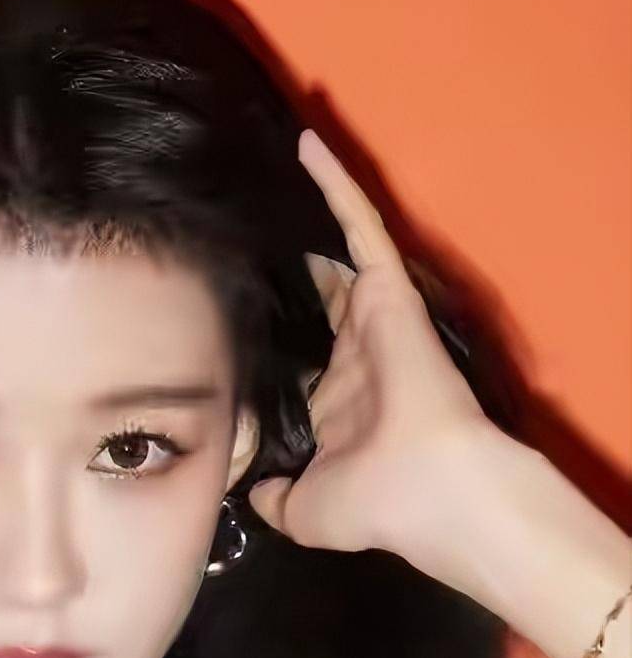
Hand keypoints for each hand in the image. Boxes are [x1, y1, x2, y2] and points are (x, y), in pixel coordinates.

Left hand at [246, 128, 501, 561]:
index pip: (298, 360)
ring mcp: (374, 319)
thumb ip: (273, 497)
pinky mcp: (386, 290)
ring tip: (269, 168)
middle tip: (246, 234)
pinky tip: (307, 147)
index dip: (271, 337)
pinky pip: (359, 226)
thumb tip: (251, 492)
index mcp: (338, 403)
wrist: (424, 490)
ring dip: (308, 211)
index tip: (232, 318)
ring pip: (336, 250)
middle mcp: (356, 355)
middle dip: (289, 269)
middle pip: (318, 297)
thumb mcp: (301, 510)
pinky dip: (335, 187)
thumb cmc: (370, 502)